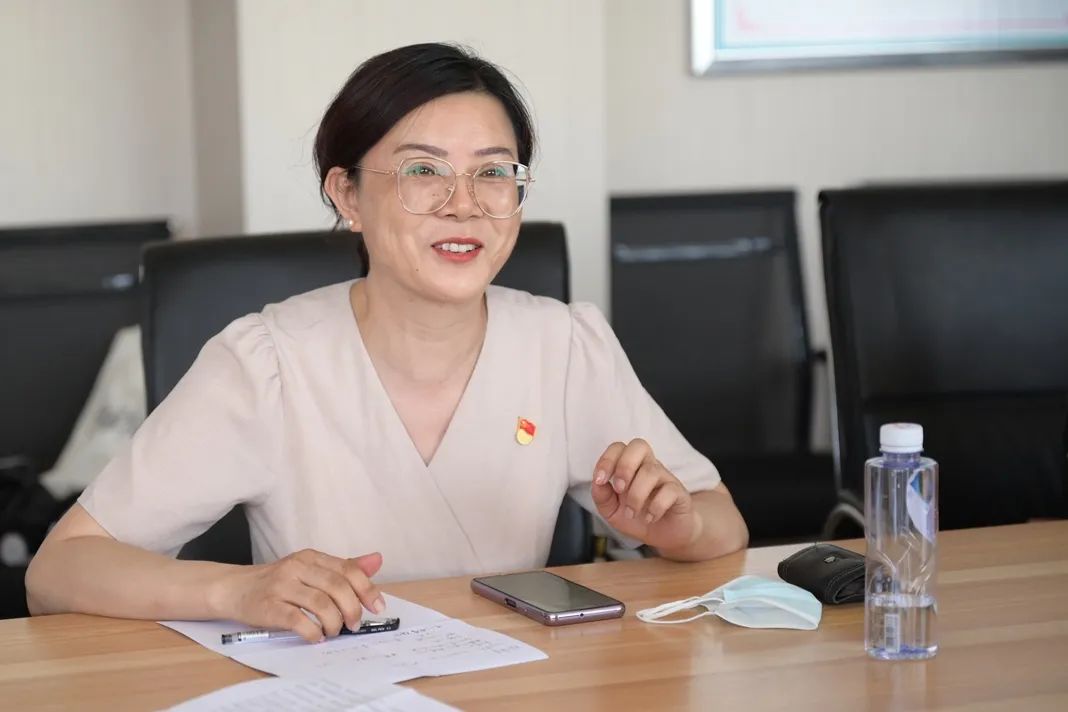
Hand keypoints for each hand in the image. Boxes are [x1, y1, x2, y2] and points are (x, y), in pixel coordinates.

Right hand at [214, 549, 384, 642]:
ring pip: (320, 604)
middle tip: (354, 625)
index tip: (378, 607)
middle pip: (337, 586)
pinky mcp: (268, 606)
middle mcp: (297, 567)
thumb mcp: (310, 569)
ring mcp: (281, 586)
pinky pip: (297, 620)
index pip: (347, 569)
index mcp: (311, 557)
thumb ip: (343, 568)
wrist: (234, 588)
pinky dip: (312, 631)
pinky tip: (315, 637)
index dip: (367, 588)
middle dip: (352, 609)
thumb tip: (377, 560)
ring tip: (333, 632)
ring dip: (333, 623)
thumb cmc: (278, 583)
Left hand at [591, 439, 700, 551]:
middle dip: (624, 466)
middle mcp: (649, 467)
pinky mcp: (679, 493)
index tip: (600, 480)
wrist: (665, 536)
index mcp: (631, 467)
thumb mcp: (612, 511)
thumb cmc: (638, 518)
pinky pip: (670, 490)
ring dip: (636, 495)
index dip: (607, 460)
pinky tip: (650, 518)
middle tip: (619, 489)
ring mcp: (666, 478)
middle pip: (639, 446)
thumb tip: (597, 483)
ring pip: (651, 471)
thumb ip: (602, 497)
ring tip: (631, 513)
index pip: (619, 447)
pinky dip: (656, 507)